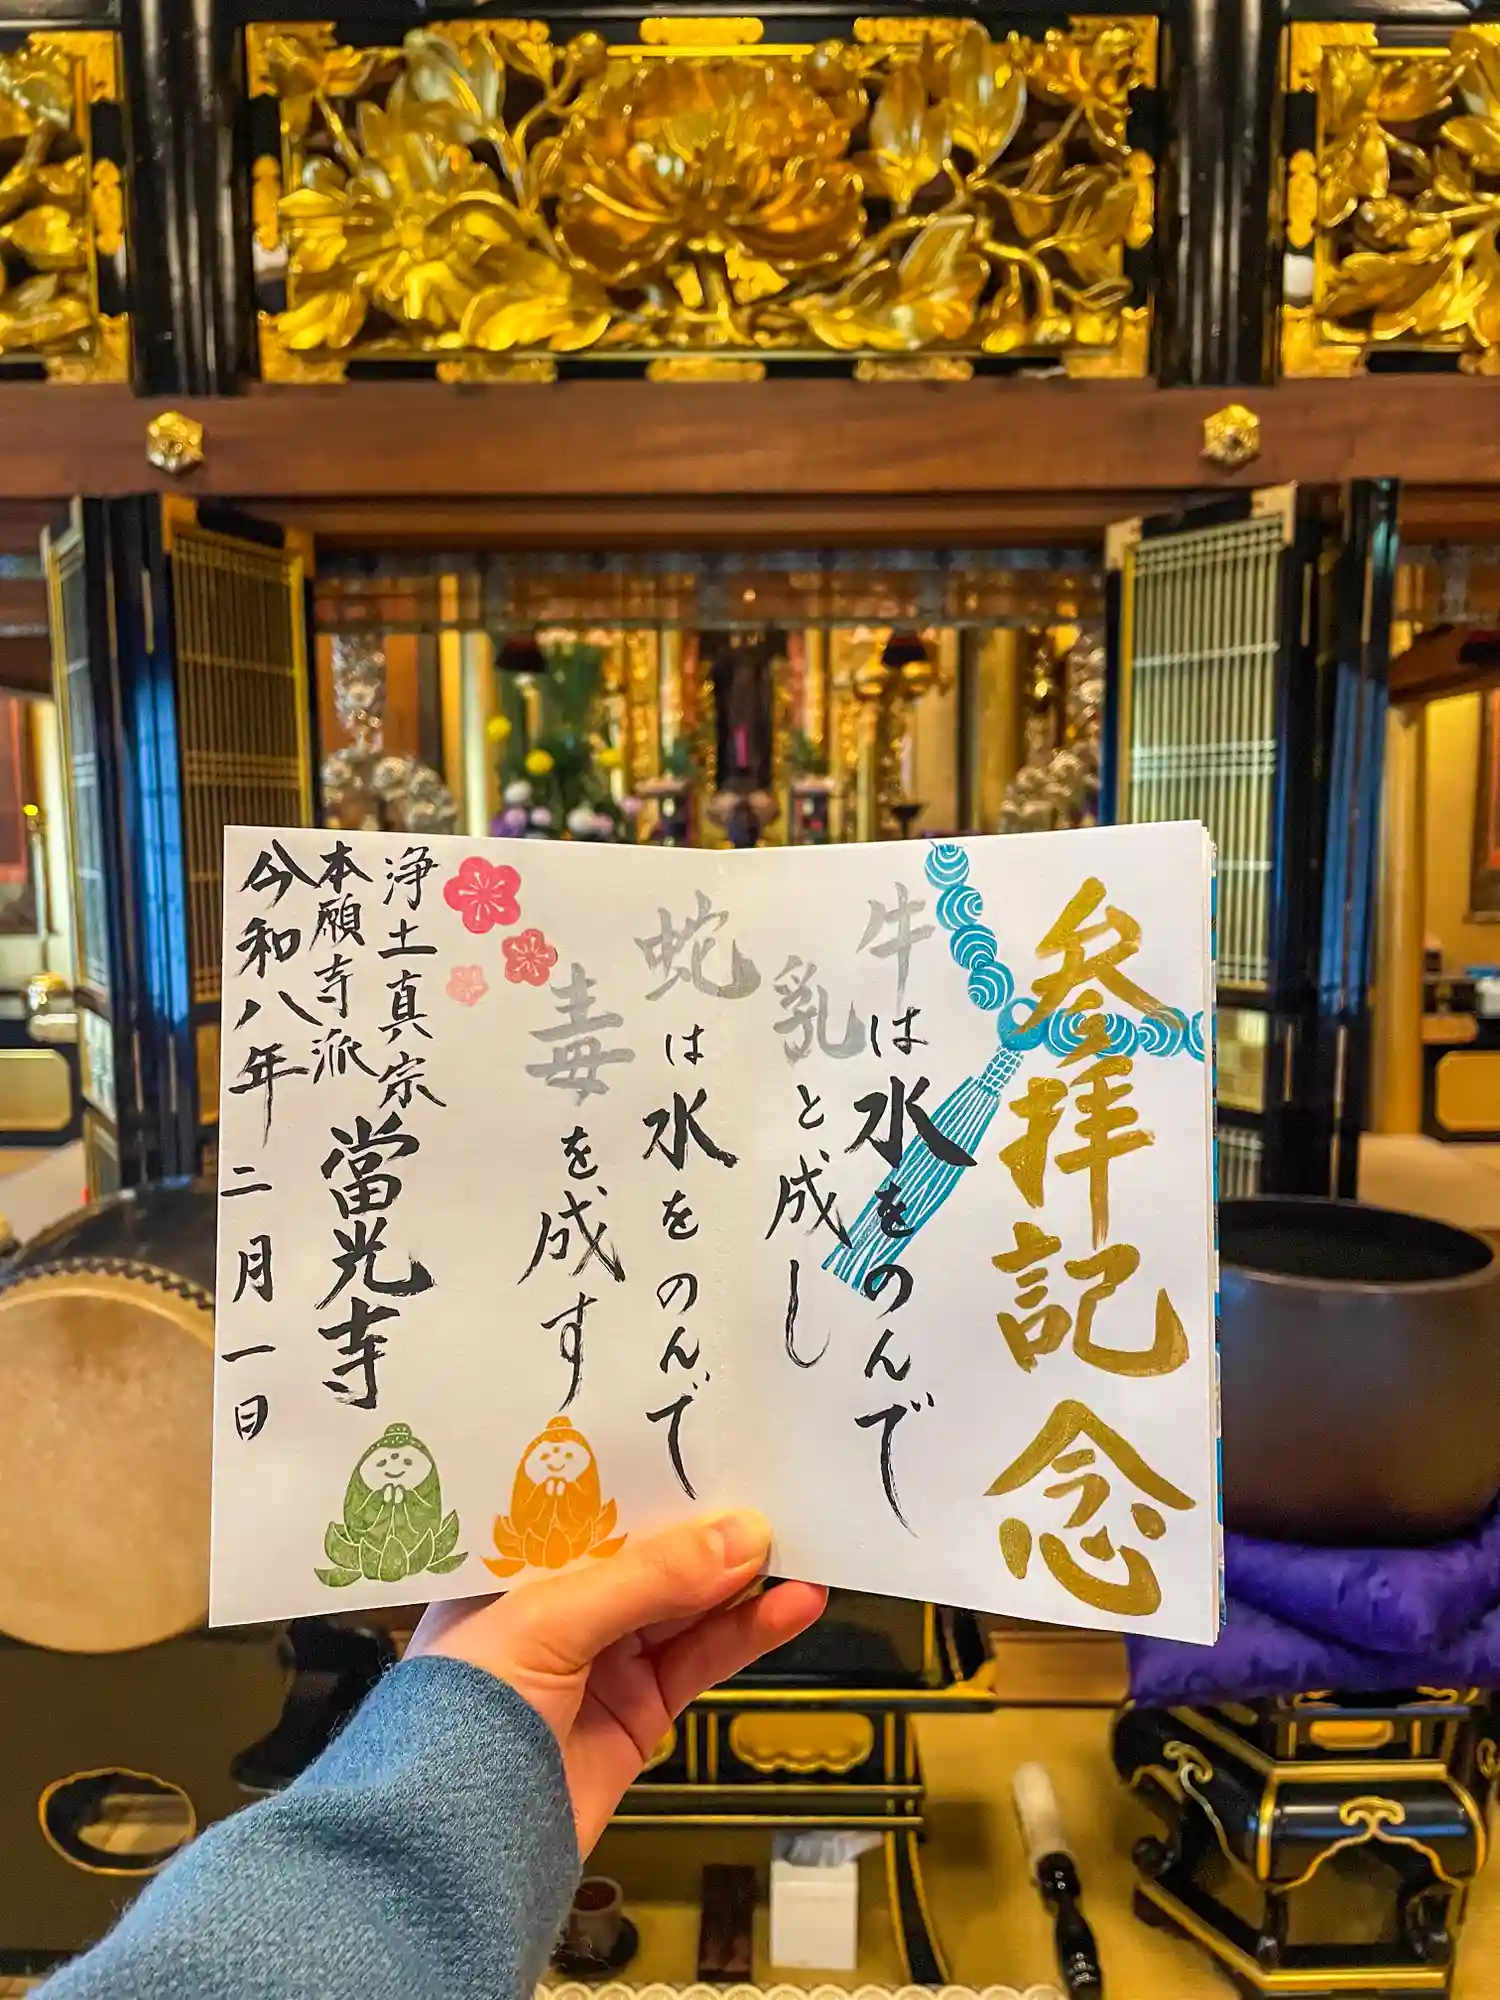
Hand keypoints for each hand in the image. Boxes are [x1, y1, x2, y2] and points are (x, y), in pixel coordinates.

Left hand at [407, 1510, 826, 1852]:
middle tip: (774, 1492)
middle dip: (708, 1526)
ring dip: (742, 1579)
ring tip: (801, 1547)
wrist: (453, 1855)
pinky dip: (750, 1633)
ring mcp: (600, 1660)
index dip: (652, 1475)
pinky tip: (792, 1607)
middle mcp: (557, 1605)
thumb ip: (649, 1578)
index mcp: (514, 1565)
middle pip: (648, 1551)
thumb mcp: (548, 1620)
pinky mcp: (638, 1712)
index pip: (593, 1504)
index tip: (714, 1445)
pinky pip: (702, 1659)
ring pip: (686, 1605)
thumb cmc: (462, 1714)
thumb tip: (742, 1537)